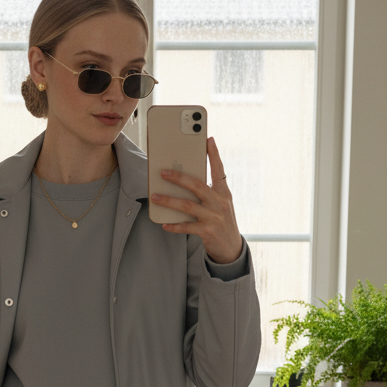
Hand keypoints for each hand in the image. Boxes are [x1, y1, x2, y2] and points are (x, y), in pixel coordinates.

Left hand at [150, 136, 242, 263]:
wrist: (231, 247)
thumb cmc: (222, 221)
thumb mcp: (221, 203)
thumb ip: (209, 191)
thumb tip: (186, 180)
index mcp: (224, 192)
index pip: (219, 170)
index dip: (214, 154)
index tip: (208, 140)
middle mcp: (220, 203)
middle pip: (197, 185)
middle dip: (179, 178)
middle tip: (163, 172)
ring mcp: (214, 217)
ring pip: (188, 205)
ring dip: (169, 201)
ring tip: (156, 197)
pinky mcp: (207, 231)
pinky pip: (187, 227)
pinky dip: (174, 225)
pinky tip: (164, 223)